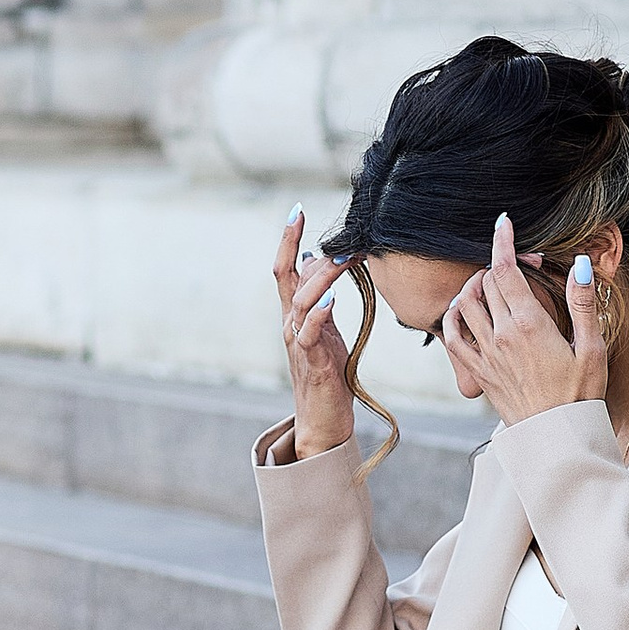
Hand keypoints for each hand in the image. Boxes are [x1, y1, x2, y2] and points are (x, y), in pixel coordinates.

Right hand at [273, 211, 357, 457]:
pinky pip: (309, 333)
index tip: (296, 209)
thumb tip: (312, 262)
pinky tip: (332, 298)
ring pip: (300, 301)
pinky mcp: (312, 361)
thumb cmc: (326, 375)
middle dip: (305, 250)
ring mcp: (298, 342)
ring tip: (343, 259)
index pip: (285, 268)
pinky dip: (319, 314)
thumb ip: (318, 297)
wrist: (323, 420)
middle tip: (333, 232)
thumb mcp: (324, 328)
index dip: (288, 238)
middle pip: (289, 278)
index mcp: (294, 314)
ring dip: (321, 277)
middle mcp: (289, 324)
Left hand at [440, 218, 608, 425]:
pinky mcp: (478, 372)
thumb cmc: (581, 395)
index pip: (506, 270)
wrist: (558, 438)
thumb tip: (581, 265)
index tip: (503, 223)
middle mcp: (500, 335)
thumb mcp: (592, 347)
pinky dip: (452, 317)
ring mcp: (485, 354)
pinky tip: (463, 311)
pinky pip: (451, 337)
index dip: (503, 242)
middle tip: (520, 265)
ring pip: (464, 304)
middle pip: (486, 282)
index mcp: (529, 324)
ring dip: (474, 285)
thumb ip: (582, 303)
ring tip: (491, 282)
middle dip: (499, 264)